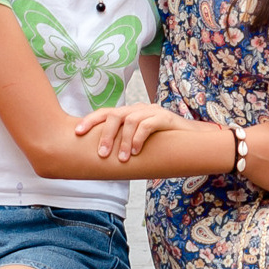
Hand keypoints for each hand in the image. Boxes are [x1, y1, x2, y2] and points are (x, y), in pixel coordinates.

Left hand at [74, 101, 188, 161]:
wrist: (191, 140)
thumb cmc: (160, 144)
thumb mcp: (137, 143)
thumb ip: (122, 145)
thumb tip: (99, 160)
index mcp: (129, 113)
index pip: (105, 113)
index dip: (90, 120)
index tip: (77, 133)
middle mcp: (138, 109)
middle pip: (115, 115)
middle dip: (106, 135)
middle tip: (102, 154)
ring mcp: (152, 111)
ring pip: (130, 120)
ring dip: (124, 141)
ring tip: (122, 159)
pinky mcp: (165, 117)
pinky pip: (148, 125)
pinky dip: (139, 139)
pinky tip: (136, 152)